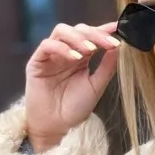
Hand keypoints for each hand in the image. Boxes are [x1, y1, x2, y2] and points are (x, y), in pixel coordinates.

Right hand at [24, 21, 120, 151]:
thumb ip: (106, 67)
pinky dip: (62, 48)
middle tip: (107, 42)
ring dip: (78, 37)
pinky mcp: (37, 62)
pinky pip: (47, 45)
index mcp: (80, 57)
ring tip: (90, 50)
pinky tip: (74, 58)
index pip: (91, 36)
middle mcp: (65, 52)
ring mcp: (51, 56)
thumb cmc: (75, 108)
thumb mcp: (96, 86)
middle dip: (94, 33)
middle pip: (78, 29)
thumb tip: (118, 46)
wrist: (57, 127)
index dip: (104, 30)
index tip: (118, 27)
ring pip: (61, 31)